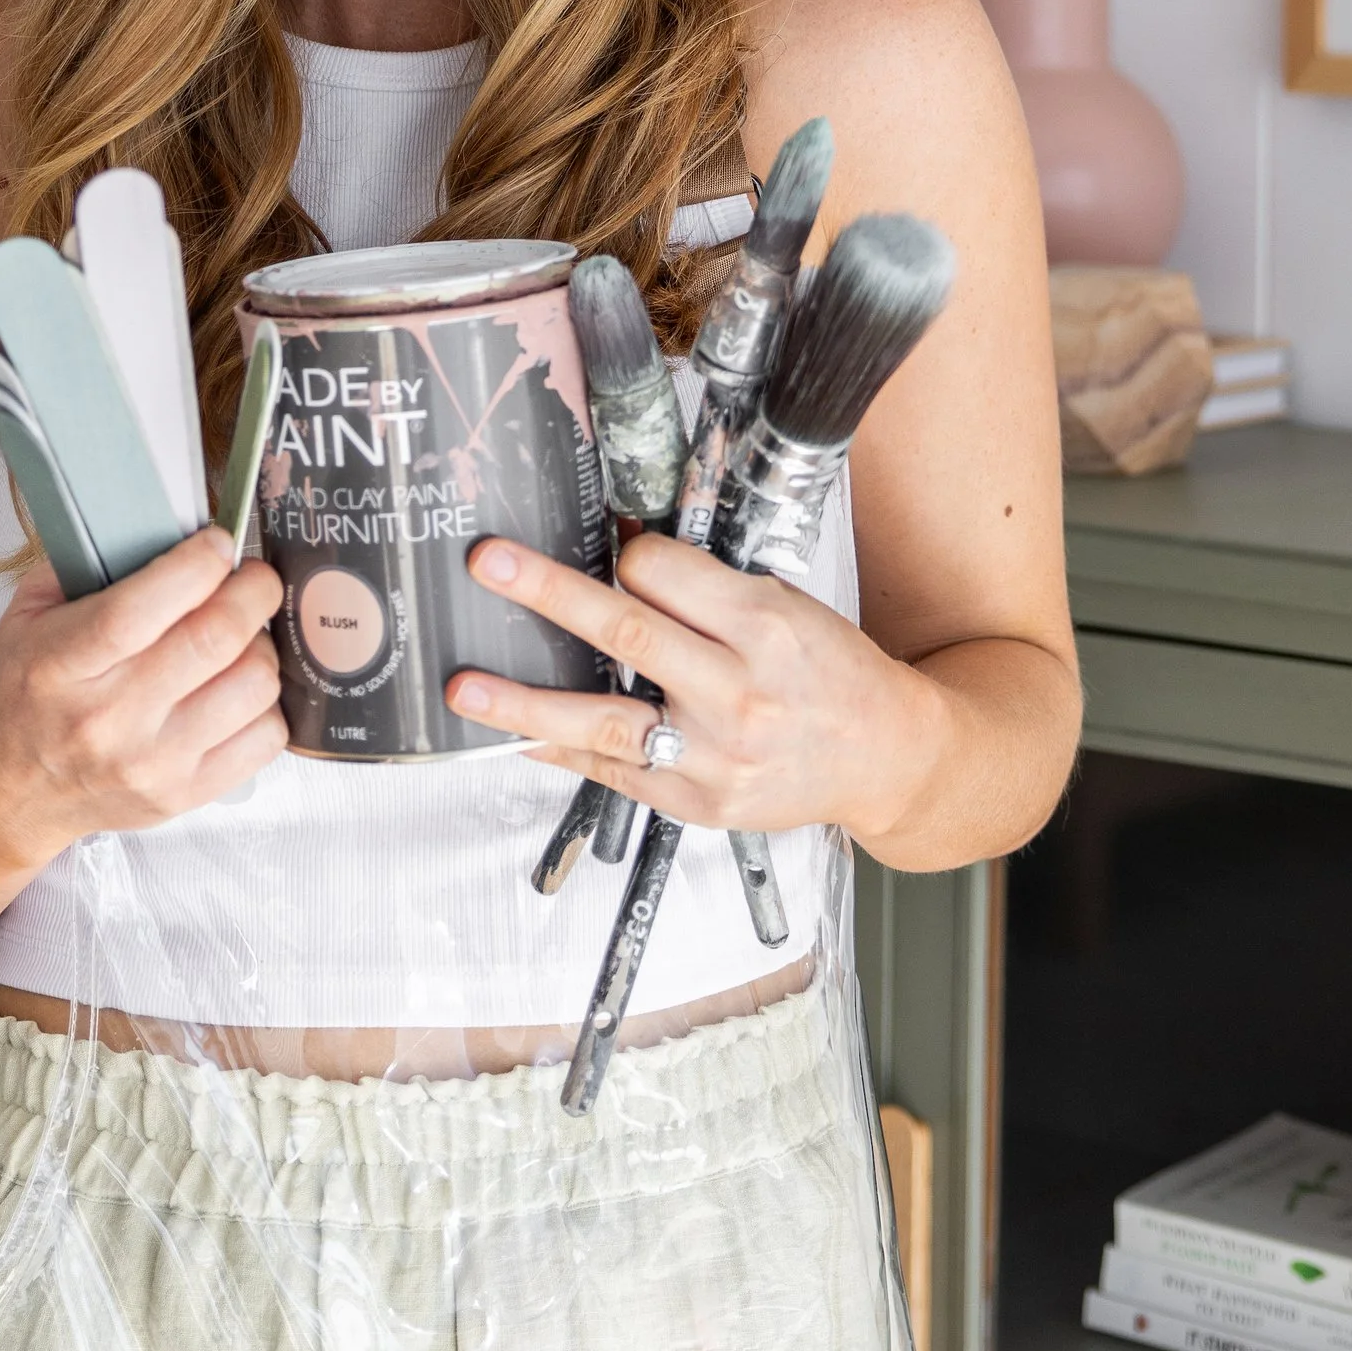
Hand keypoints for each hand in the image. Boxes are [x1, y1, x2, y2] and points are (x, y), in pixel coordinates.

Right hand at [0, 531, 287, 870]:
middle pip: (213, 639)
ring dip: (262, 645)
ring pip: (253, 684)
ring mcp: (152, 763)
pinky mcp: (186, 794)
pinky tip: (240, 685)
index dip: (197, 564)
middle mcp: (108, 718)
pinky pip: (267, 738)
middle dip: (252, 590)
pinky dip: (268, 701)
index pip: (140, 609)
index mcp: (61, 664)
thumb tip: (164, 519)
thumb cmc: (27, 693)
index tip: (218, 541)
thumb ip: (84, 561)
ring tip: (242, 635)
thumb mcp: (28, 616)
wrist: (12, 793)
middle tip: (252, 576)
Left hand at [449, 532, 946, 846]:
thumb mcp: (789, 605)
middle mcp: (739, 692)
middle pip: (630, 633)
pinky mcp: (697, 803)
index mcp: (767, 626)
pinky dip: (561, 751)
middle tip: (491, 565)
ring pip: (606, 721)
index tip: (609, 546)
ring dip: (526, 702)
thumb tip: (628, 555)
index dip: (627, 553)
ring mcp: (714, 756)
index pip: (669, 575)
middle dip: (550, 595)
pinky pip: (614, 773)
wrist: (884, 757)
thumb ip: (710, 587)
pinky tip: (517, 737)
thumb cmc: (836, 674)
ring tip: (467, 686)